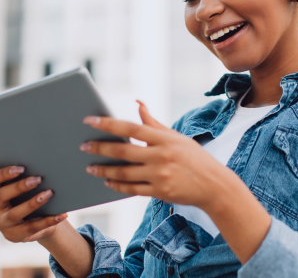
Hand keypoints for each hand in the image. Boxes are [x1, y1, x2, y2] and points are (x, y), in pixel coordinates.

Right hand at [0, 166, 68, 241]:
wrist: (34, 222)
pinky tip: (62, 214)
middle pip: (1, 196)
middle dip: (19, 187)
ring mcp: (3, 224)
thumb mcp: (19, 183)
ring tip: (49, 193)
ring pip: (15, 214)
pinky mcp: (15, 236)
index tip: (21, 168)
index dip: (3, 173)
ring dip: (33, 203)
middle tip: (38, 179)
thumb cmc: (26, 196)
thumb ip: (13, 170)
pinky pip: (32, 228)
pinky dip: (49, 221)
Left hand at [81, 101, 237, 210]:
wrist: (214, 185)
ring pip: (124, 173)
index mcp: (164, 139)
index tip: (90, 121)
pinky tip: (107, 181)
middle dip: (100, 148)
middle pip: (123, 151)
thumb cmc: (194, 158)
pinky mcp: (160, 192)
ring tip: (90, 167)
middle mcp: (161, 156)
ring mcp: (160, 175)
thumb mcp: (176, 137)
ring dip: (104, 169)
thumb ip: (154, 123)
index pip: (131, 128)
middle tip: (83, 146)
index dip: (108, 124)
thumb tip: (138, 104)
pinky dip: (117, 185)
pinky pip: (132, 189)